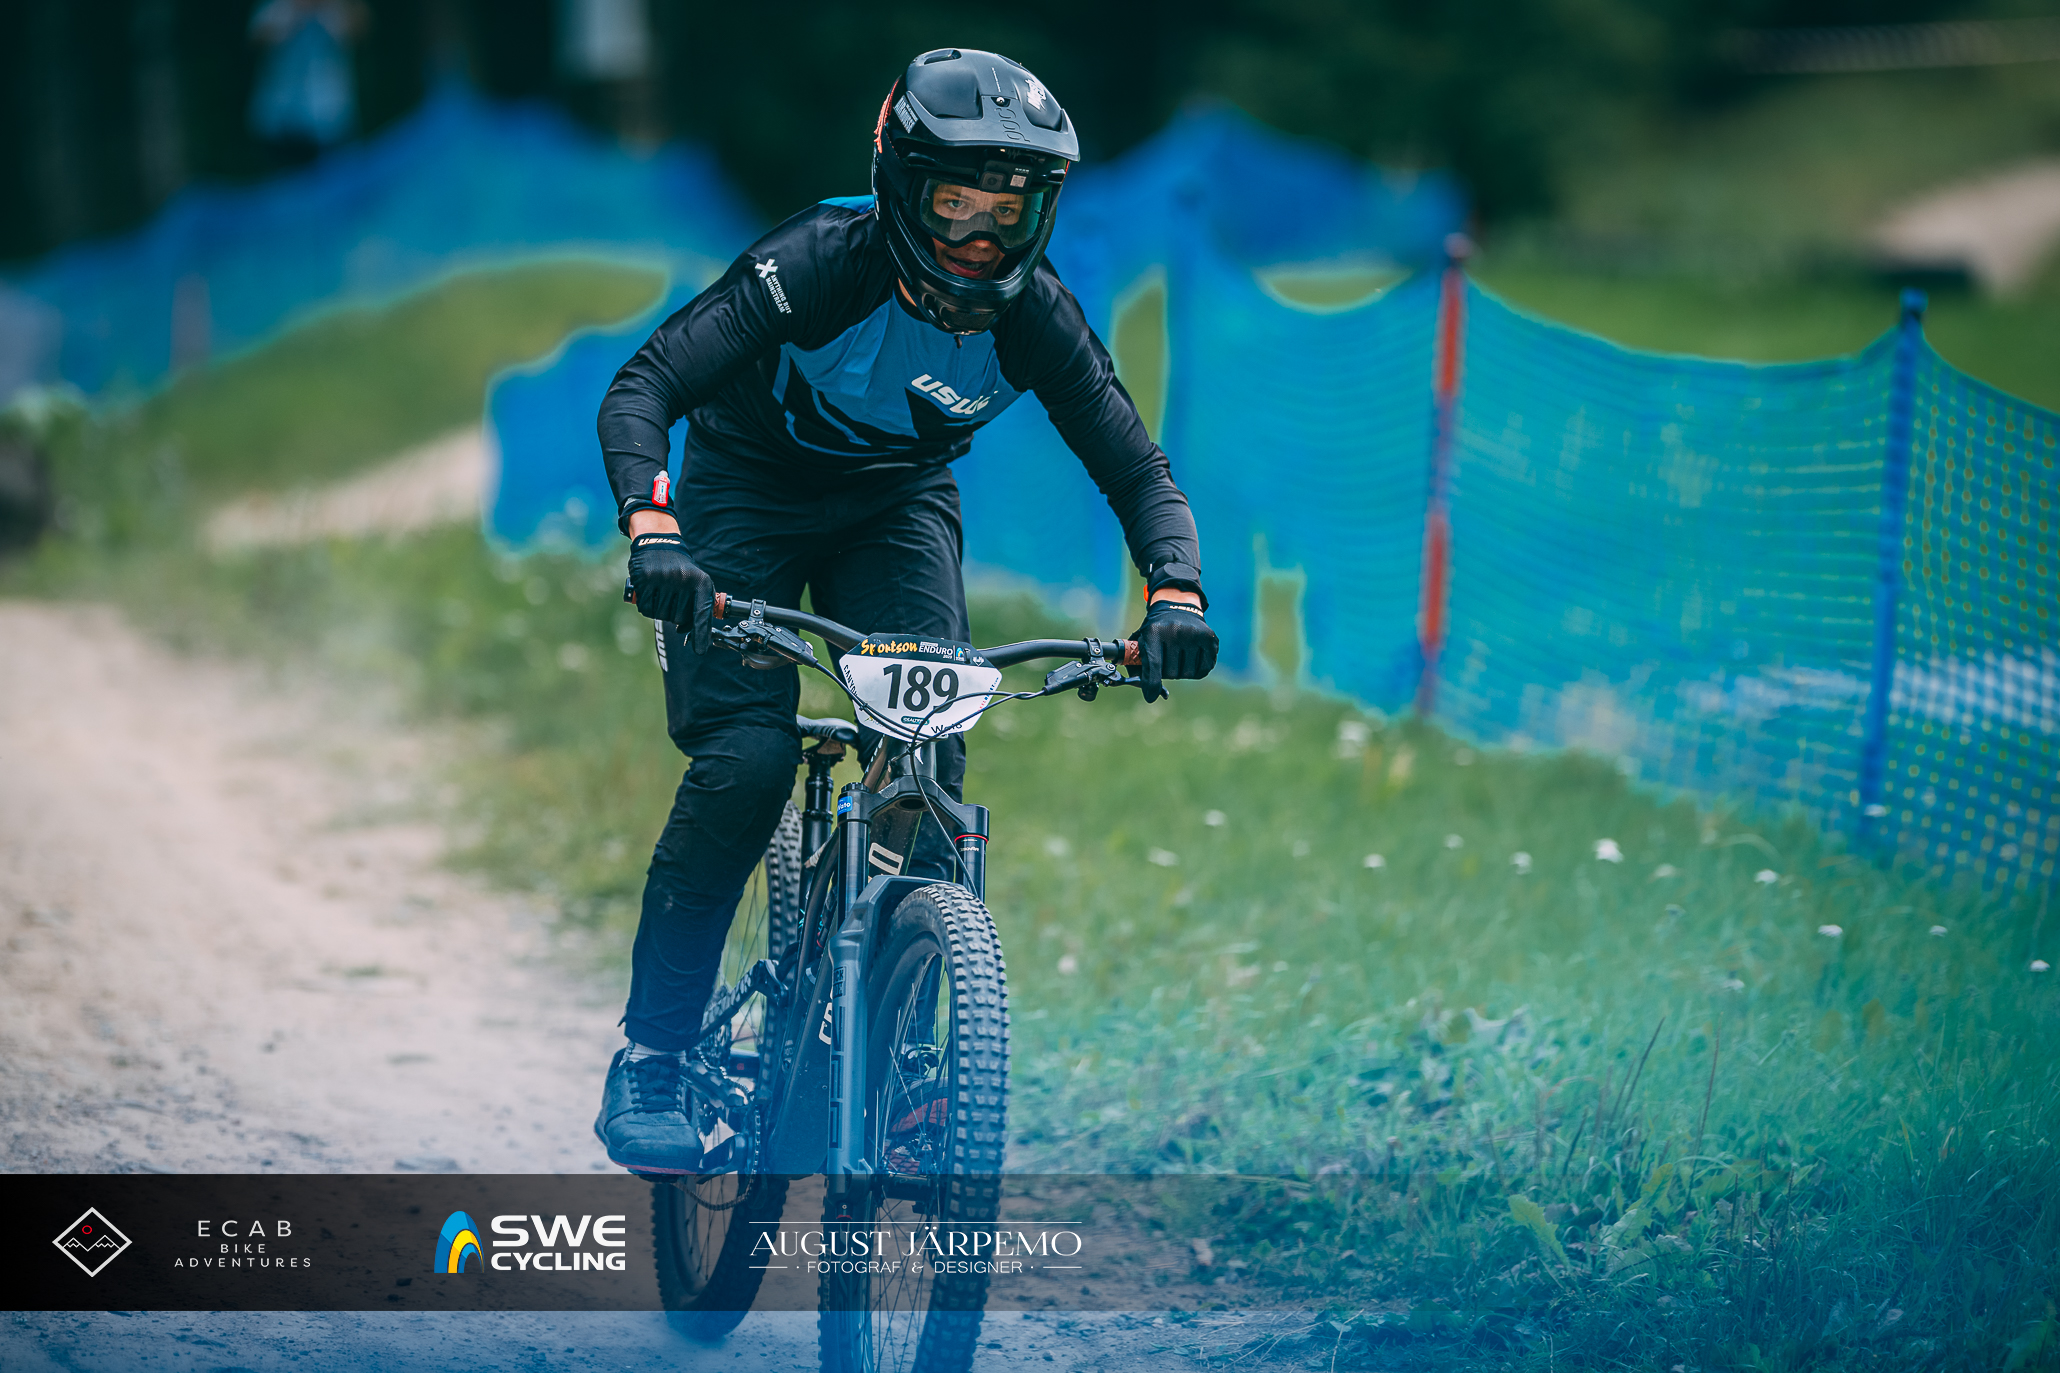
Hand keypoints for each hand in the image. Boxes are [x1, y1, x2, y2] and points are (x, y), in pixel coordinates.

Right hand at [627, 532, 713, 652]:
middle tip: (673, 598)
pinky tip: (651, 593)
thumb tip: (687, 631)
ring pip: (661, 615)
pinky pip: (646, 608)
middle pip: (679, 618)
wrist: (659, 544)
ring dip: (660, 610)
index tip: (700, 651)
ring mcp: (663, 579)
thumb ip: (698, 607)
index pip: (702, 613)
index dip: (700, 633)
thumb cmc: (680, 571)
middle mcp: (683, 580)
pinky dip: (648, 606)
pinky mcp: (645, 579)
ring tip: (662, 592)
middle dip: (675, 614)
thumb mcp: (697, 583)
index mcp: (700, 582)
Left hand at [1131, 594, 1217, 702]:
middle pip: (1170, 673)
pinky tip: (1192, 657)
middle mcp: (1175, 631)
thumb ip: (1138, 667)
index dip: (1152, 683)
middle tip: (1166, 658)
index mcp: (1154, 632)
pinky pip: (1203, 670)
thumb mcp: (1142, 642)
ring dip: (1181, 671)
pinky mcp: (1209, 639)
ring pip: (1187, 674)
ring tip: (1179, 655)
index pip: (1154, 665)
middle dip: (1167, 672)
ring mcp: (1194, 634)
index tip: (1151, 696)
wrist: (1177, 608)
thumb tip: (1148, 694)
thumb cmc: (1156, 632)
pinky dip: (1196, 670)